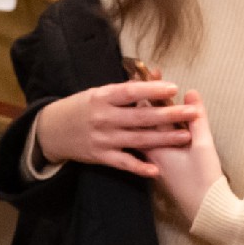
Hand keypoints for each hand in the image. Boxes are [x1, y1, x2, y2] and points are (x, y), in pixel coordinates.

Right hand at [33, 81, 196, 178]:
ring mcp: (102, 138)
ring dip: (164, 139)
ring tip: (186, 136)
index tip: (174, 88)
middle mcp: (103, 117)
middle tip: (192, 113)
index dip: (152, 89)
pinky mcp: (100, 156)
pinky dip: (140, 167)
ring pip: (138, 139)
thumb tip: (154, 74)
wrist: (51, 130)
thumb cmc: (79, 107)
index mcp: (102, 97)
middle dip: (169, 115)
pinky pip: (124, 163)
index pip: (131, 91)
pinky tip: (156, 170)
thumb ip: (125, 88)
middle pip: (141, 116)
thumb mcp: (98, 92)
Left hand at [144, 89, 221, 223]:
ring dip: (148, 113)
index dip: (151, 89)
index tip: (155, 72)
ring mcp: (154, 161)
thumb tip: (191, 93)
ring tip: (151, 96)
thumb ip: (197, 119)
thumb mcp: (204, 146)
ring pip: (144, 132)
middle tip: (151, 78)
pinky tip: (154, 127)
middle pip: (142, 119)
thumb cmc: (204, 180)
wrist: (204, 210)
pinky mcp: (161, 170)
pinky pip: (150, 146)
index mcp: (157, 145)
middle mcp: (150, 152)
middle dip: (146, 97)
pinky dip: (152, 132)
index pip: (149, 110)